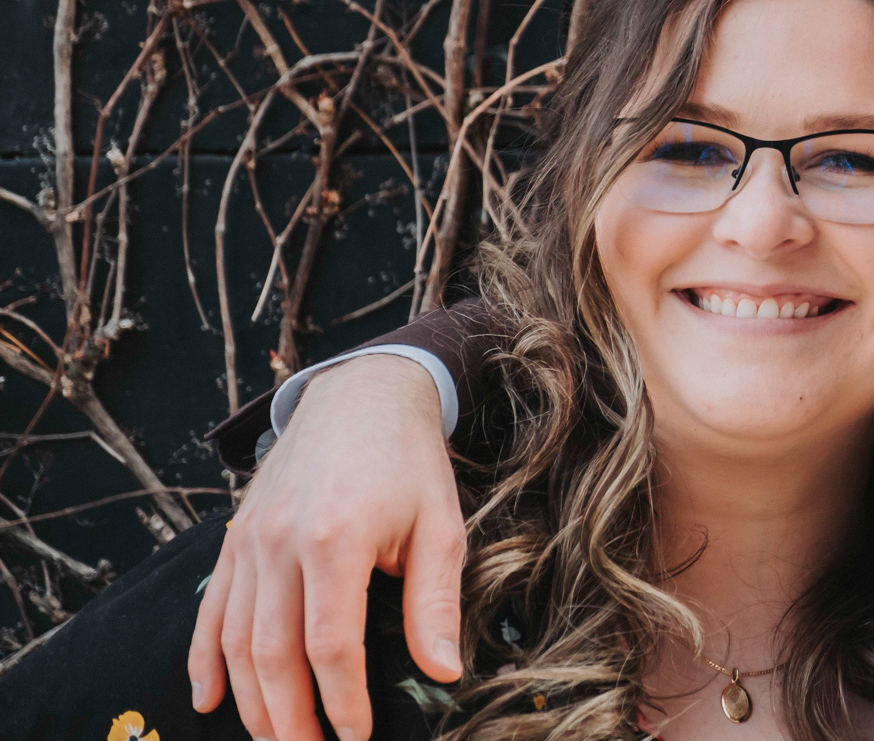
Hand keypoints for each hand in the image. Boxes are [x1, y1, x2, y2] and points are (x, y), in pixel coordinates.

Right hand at [189, 355, 464, 740]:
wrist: (361, 394)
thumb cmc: (408, 461)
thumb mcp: (440, 524)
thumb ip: (433, 601)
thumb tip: (442, 671)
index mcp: (335, 539)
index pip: (330, 646)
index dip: (342, 701)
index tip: (357, 736)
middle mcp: (280, 543)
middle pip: (273, 655)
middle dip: (289, 719)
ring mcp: (249, 540)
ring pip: (237, 640)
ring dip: (251, 701)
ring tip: (275, 739)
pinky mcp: (234, 537)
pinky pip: (211, 610)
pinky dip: (205, 659)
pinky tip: (210, 699)